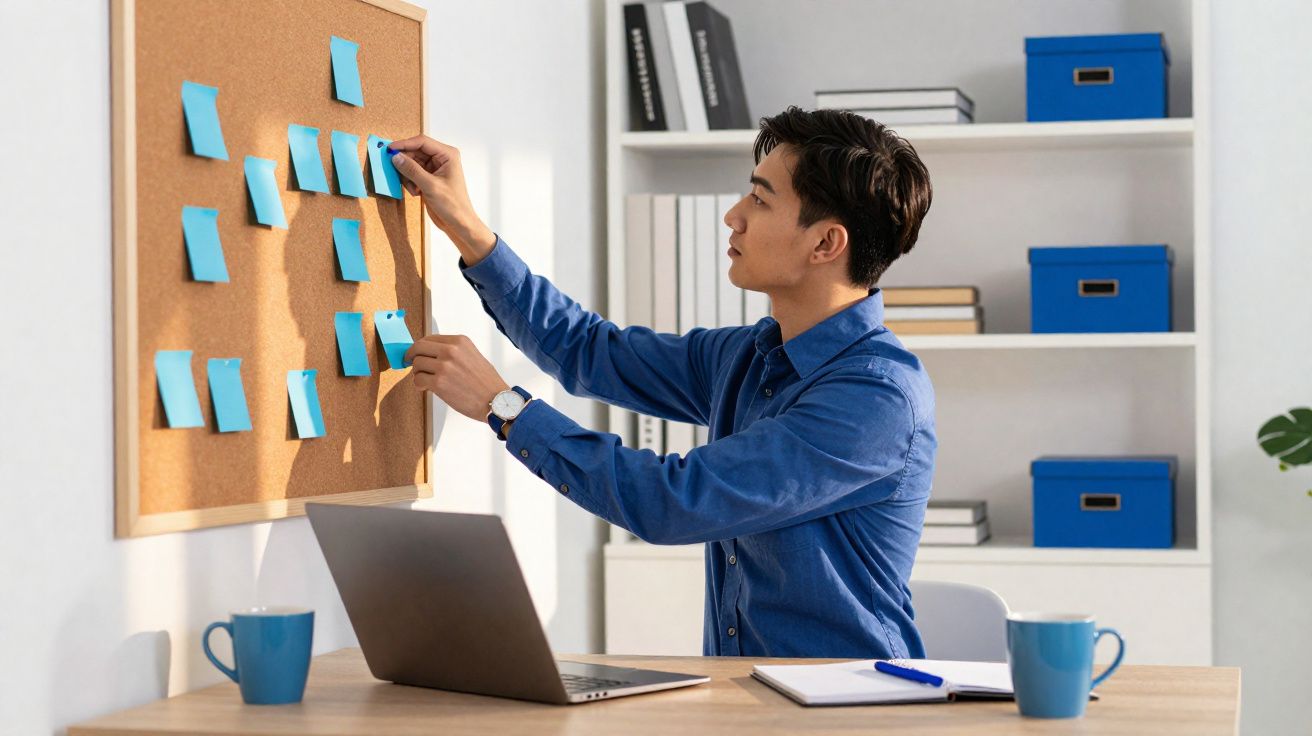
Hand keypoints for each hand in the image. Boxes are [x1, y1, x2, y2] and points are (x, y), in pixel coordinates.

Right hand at [388, 135, 496, 263]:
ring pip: (412, 163)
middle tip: (395, 172)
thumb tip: (396, 157)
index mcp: (447, 155)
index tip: (389, 150)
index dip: (404, 144)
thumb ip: (412, 170)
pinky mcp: (429, 178)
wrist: (458, 223)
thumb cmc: (452, 205)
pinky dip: (410, 182)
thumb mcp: (430, 186)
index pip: (422, 142)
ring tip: (412, 188)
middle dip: (405, 163)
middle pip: (415, 152)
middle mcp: (442, 158)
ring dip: (407, 175)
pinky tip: (416, 192)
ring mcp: (435, 168)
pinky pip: (413, 173)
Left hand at [405, 334, 510, 421]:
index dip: (419, 347)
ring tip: (424, 379)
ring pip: (416, 364)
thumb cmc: (486, 382)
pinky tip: (425, 388)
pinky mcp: (439, 383)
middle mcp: (451, 351)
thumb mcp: (472, 356)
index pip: (429, 338)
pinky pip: (418, 380)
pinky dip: (418, 384)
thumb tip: (431, 353)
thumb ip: (453, 351)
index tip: (416, 353)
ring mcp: (444, 367)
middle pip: (418, 348)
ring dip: (417, 373)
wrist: (496, 401)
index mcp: (459, 341)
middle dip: (411, 356)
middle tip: (409, 362)